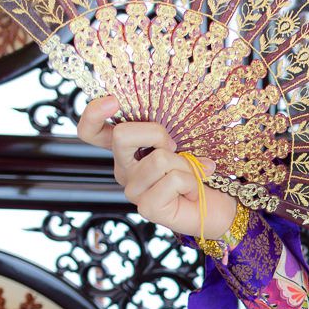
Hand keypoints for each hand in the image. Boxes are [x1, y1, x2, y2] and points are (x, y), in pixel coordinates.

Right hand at [77, 95, 238, 240]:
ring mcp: (133, 190)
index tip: (113, 101)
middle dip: (157, 133)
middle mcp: (124, 169)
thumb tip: (171, 121)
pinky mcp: (147, 207)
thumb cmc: (199, 170)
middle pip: (121, 135)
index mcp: (127, 150)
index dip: (93, 113)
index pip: (91, 131)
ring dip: (185, 164)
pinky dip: (192, 181)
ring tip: (190, 176)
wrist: (217, 205)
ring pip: (158, 158)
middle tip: (175, 147)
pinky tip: (192, 192)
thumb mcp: (183, 140)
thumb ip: (169, 129)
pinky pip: (173, 179)